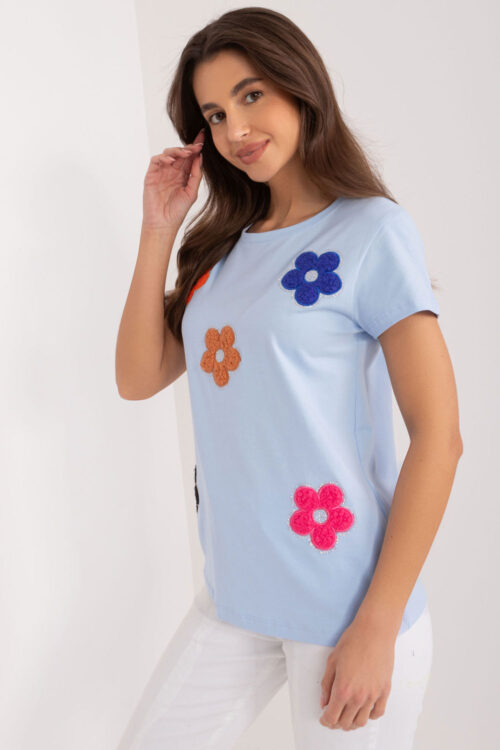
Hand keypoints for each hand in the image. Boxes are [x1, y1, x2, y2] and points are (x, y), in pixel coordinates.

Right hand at [142, 128, 204, 231]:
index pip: (190, 157)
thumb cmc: (177, 211)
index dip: (195, 147)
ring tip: (186, 154)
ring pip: (168, 154)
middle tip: (197, 145)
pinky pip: (156, 161)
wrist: (163, 224)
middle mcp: (172, 172)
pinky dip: (163, 158)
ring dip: (177, 151)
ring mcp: (161, 173)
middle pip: (180, 153)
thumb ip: (196, 175)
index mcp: (183, 175)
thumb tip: (200, 157)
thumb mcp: (192, 192)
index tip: (203, 138)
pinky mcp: (151, 175)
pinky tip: (171, 161)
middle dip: (188, 147)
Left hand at [319, 615, 395, 730]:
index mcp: (342, 689)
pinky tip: (364, 710)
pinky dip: (370, 716)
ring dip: (352, 723)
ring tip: (347, 716)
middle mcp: (358, 696)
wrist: (374, 632)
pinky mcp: (384, 691)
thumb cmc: (352, 641)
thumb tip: (324, 702)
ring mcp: (373, 695)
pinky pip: (378, 713)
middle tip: (333, 716)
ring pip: (362, 721)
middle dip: (337, 723)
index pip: (332, 717)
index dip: (326, 720)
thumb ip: (326, 684)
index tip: (324, 718)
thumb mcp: (332, 661)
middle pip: (346, 722)